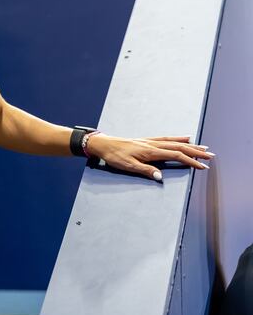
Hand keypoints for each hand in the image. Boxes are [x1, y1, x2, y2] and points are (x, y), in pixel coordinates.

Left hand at [87, 134, 213, 180]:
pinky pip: (166, 138)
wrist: (104, 144)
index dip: (190, 161)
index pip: (175, 156)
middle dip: (195, 152)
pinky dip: (178, 138)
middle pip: (179, 147)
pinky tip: (184, 138)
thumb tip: (160, 176)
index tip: (202, 166)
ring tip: (203, 147)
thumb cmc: (115, 156)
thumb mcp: (128, 166)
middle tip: (210, 156)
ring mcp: (150, 141)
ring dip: (190, 144)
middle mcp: (153, 144)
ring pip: (174, 142)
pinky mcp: (146, 140)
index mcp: (150, 152)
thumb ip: (145, 170)